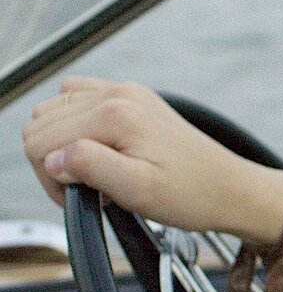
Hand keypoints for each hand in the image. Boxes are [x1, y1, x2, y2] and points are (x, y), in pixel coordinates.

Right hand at [21, 76, 282, 241]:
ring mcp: (126, 92)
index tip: (76, 198)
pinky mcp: (134, 98)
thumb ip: (88, 167)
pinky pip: (79, 101)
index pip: (40, 140)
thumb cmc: (193, 196)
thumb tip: (54, 157)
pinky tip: (98, 151)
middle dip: (53, 160)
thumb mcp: (137, 191)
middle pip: (43, 122)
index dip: (49, 177)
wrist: (234, 190)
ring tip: (93, 172)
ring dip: (62, 142)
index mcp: (115, 114)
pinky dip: (76, 126)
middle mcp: (118, 94)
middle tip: (86, 190)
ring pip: (55, 110)